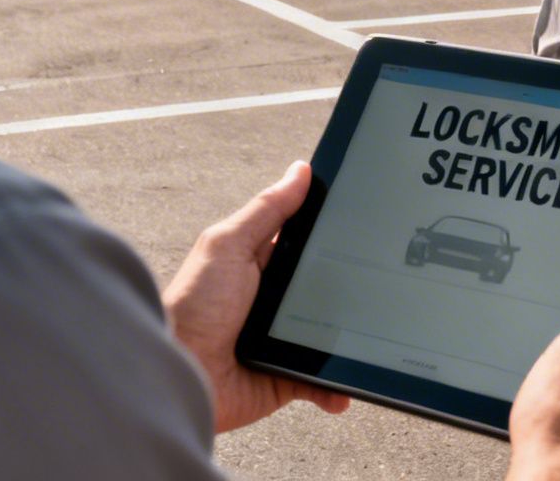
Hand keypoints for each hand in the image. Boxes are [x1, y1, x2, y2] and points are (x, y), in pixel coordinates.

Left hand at [163, 161, 350, 431]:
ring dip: (350, 339)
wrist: (178, 374)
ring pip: (332, 335)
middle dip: (352, 289)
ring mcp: (283, 340)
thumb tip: (301, 171)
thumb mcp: (228, 245)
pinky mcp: (287, 378)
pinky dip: (336, 388)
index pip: (306, 243)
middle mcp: (275, 301)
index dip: (333, 234)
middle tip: (380, 284)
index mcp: (262, 264)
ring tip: (373, 335)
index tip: (366, 225)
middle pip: (327, 288)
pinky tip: (345, 387)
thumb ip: (267, 210)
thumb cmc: (192, 306)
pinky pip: (322, 382)